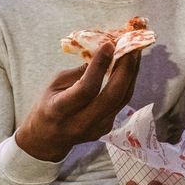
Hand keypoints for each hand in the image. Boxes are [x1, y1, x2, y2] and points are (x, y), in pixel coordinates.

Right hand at [15, 43, 140, 160]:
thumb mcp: (55, 84)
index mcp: (60, 110)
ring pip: (122, 99)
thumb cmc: (48, 105)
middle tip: (130, 46)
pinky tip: (130, 66)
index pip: (86, 89)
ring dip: (131, 73)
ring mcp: (97, 128)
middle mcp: (81, 123)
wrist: (49, 139)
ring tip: (135, 51)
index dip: (99, 66)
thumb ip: (79, 72)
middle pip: (112, 96)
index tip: (108, 45)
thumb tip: (103, 52)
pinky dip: (128, 81)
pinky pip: (122, 101)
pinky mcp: (107, 127)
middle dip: (125, 69)